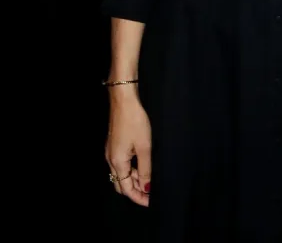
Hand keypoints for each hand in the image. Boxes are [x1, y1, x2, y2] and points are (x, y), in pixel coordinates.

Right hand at [105, 90, 151, 206]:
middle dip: (134, 191)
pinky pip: (121, 164)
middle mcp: (111, 159)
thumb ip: (146, 169)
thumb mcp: (144, 147)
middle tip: (150, 193)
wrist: (123, 100)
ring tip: (149, 180)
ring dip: (134, 179)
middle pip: (121, 184)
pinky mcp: (114, 144)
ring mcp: (111, 151)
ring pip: (121, 174)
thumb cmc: (135, 121)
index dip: (138, 197)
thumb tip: (146, 188)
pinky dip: (131, 169)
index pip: (126, 189)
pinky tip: (142, 166)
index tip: (150, 202)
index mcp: (117, 162)